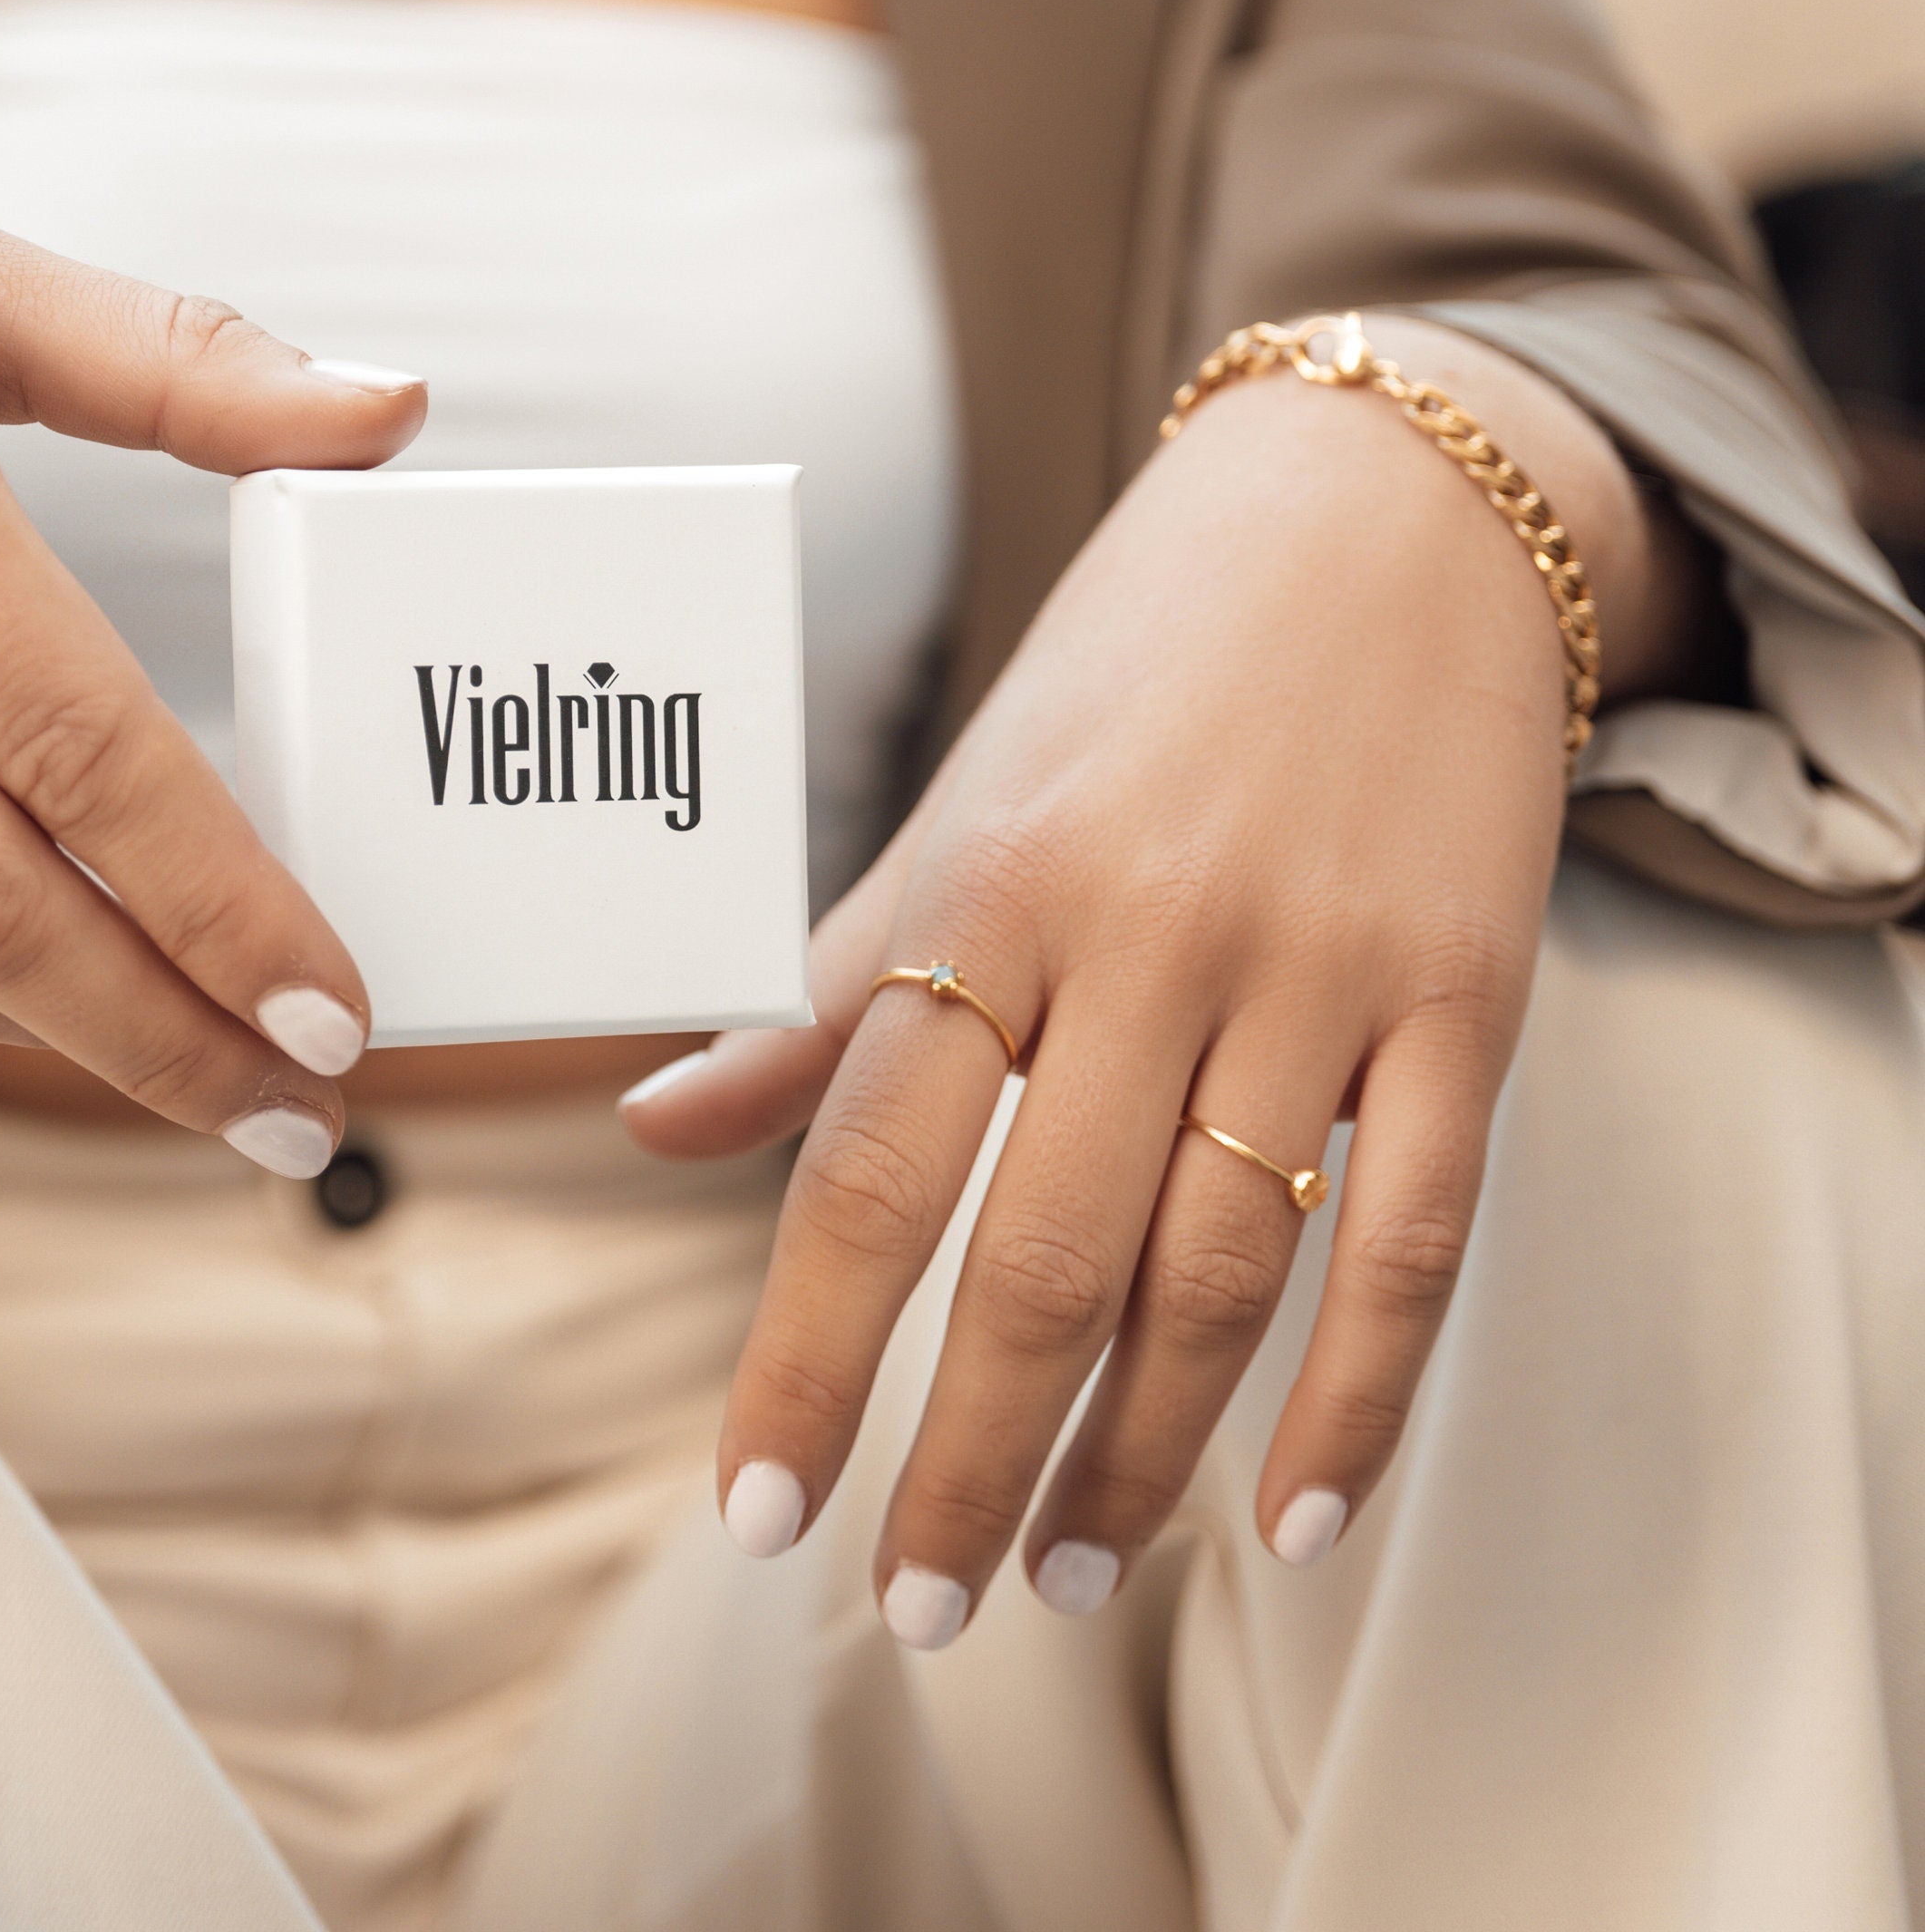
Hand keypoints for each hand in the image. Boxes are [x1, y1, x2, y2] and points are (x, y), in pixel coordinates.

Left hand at [625, 320, 1690, 1635]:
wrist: (1374, 514)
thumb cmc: (1126, 678)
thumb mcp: (954, 808)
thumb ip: (827, 985)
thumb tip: (656, 1121)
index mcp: (987, 884)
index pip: (868, 1163)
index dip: (805, 1353)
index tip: (754, 1514)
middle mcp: (1146, 932)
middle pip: (1037, 1255)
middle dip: (961, 1459)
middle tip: (913, 1608)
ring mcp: (1319, 967)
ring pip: (1219, 1270)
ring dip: (1136, 1453)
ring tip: (1067, 1571)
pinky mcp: (1467, 994)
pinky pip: (1417, 1236)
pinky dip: (1358, 1398)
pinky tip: (1292, 1519)